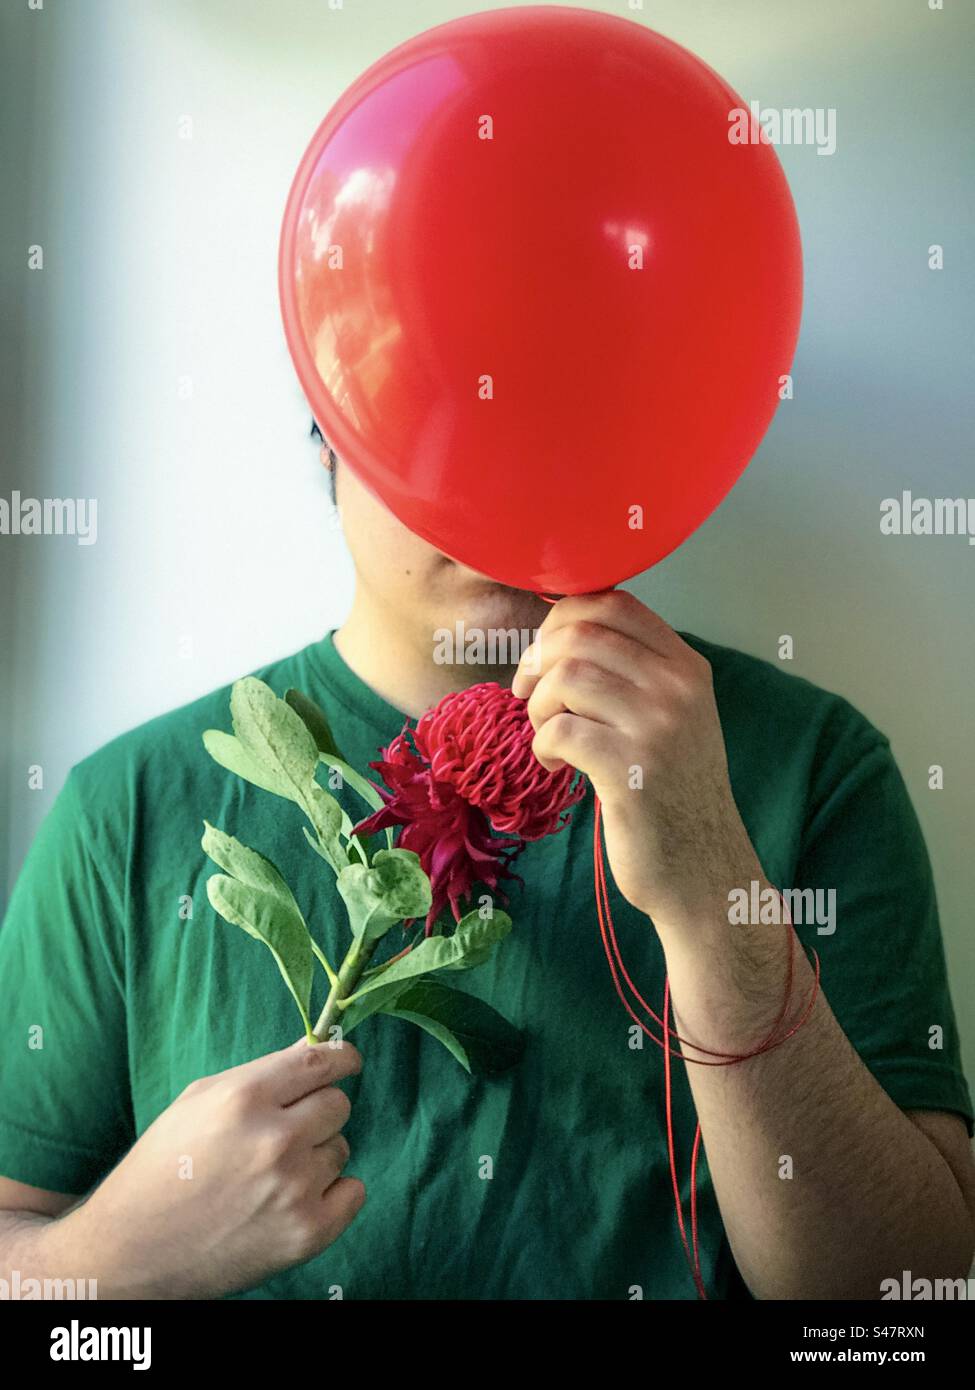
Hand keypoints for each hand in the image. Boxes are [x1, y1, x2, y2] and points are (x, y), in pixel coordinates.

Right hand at [72, 1037, 364, 1297]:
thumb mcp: (199, 1101)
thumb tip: (316, 1047)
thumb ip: (263, 1074)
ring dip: (316, 1155)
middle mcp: (275, 1139)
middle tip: (286, 1131)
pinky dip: (332, 1194)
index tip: (348, 1061)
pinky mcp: (308, 1232)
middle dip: (318, 1111)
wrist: (132, 1251)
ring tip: (271, 1175)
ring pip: (340, 1147)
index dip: (342, 1058)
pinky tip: (294, 1200)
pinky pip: (353, 1191)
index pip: (320, 1061)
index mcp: (243, 1098)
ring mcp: (294, 1188)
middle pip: (338, 1104)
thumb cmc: (163, 1167)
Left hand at [512, 591, 762, 934]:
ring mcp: (658, 728)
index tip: (545, 656)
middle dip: (538, 662)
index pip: (613, 603)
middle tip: (529, 698)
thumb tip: (559, 631)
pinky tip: (558, 765)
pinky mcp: (631, 770)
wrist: (702, 870)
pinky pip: (560, 730)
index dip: (561, 620)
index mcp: (686, 667)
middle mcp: (677, 688)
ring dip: (538, 706)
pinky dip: (544, 746)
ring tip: (548, 736)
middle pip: (580, 635)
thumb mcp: (670, 718)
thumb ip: (632, 672)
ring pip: (566, 678)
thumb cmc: (671, 792)